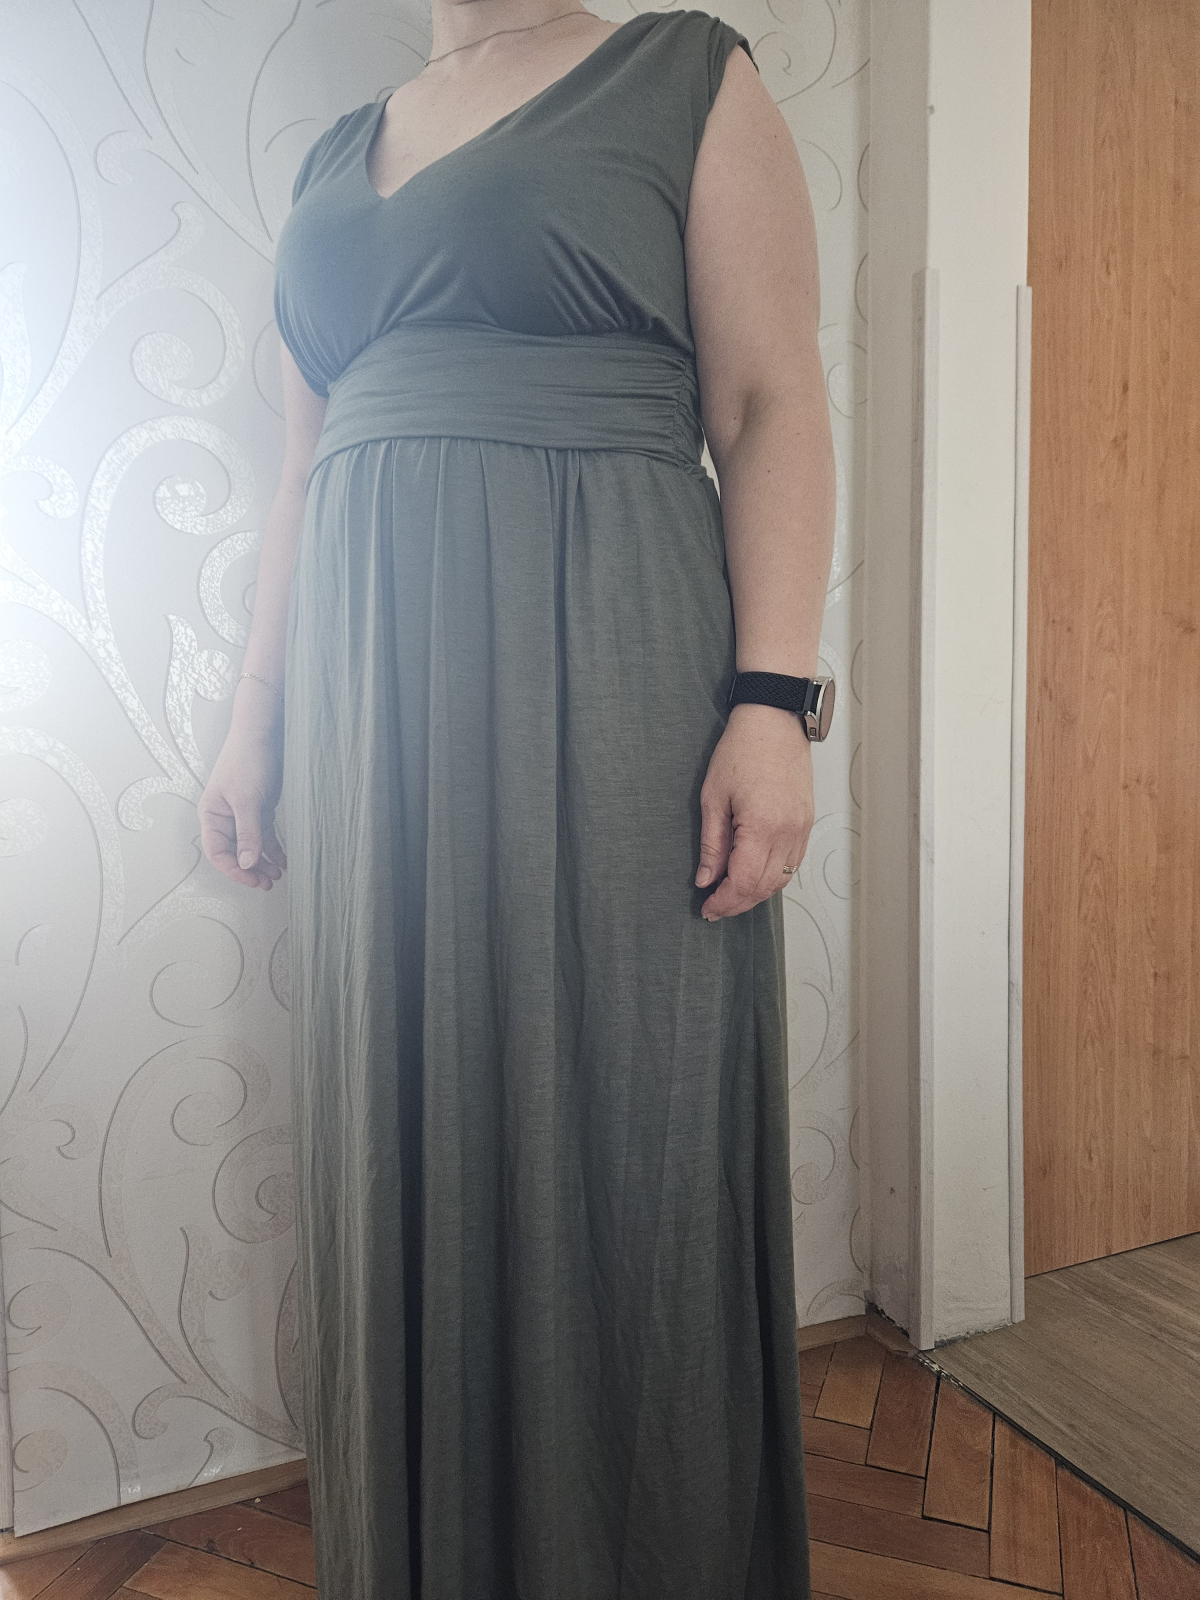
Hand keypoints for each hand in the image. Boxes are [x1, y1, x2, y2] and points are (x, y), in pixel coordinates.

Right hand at [197, 699, 286, 890]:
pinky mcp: (260, 810)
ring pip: (251, 847)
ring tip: (277, 876)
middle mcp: (225, 818)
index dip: (233, 869)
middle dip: (250, 870)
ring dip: (263, 863)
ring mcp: (243, 815)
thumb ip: (247, 833)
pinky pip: (264, 836)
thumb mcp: (246, 800)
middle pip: (234, 853)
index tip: (252, 879)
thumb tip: (246, 863)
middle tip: (267, 883)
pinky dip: (273, 849)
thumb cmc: (246, 760)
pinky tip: (283, 860)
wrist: (263, 734)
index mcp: (212, 816)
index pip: (217, 853)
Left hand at [695, 702, 813, 919]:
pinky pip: (792, 864)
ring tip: (731, 895)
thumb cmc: (743, 750)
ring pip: (781, 880)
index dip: (724, 902)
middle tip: (715, 907)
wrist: (774, 721)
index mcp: (762, 826)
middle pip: (764, 888)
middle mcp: (788, 832)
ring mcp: (801, 829)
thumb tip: (706, 879)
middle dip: (738, 903)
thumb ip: (712, 845)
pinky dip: (773, 877)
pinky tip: (754, 876)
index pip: (744, 882)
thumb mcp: (713, 798)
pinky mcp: (806, 823)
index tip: (708, 909)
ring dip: (756, 894)